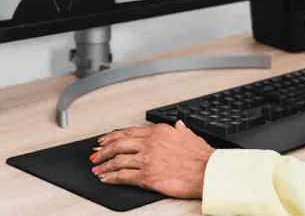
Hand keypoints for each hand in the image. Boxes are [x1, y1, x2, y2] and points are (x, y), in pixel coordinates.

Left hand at [90, 121, 215, 197]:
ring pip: (118, 161)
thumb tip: (178, 125)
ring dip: (105, 166)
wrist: (208, 172)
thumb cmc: (201, 157)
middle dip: (103, 150)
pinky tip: (106, 179)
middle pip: (118, 145)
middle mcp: (150, 143)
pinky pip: (123, 176)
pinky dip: (111, 178)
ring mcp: (147, 160)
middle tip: (96, 155)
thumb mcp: (190, 136)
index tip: (104, 140)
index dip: (112, 136)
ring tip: (98, 169)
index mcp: (159, 131)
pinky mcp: (147, 176)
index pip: (128, 132)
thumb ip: (180, 130)